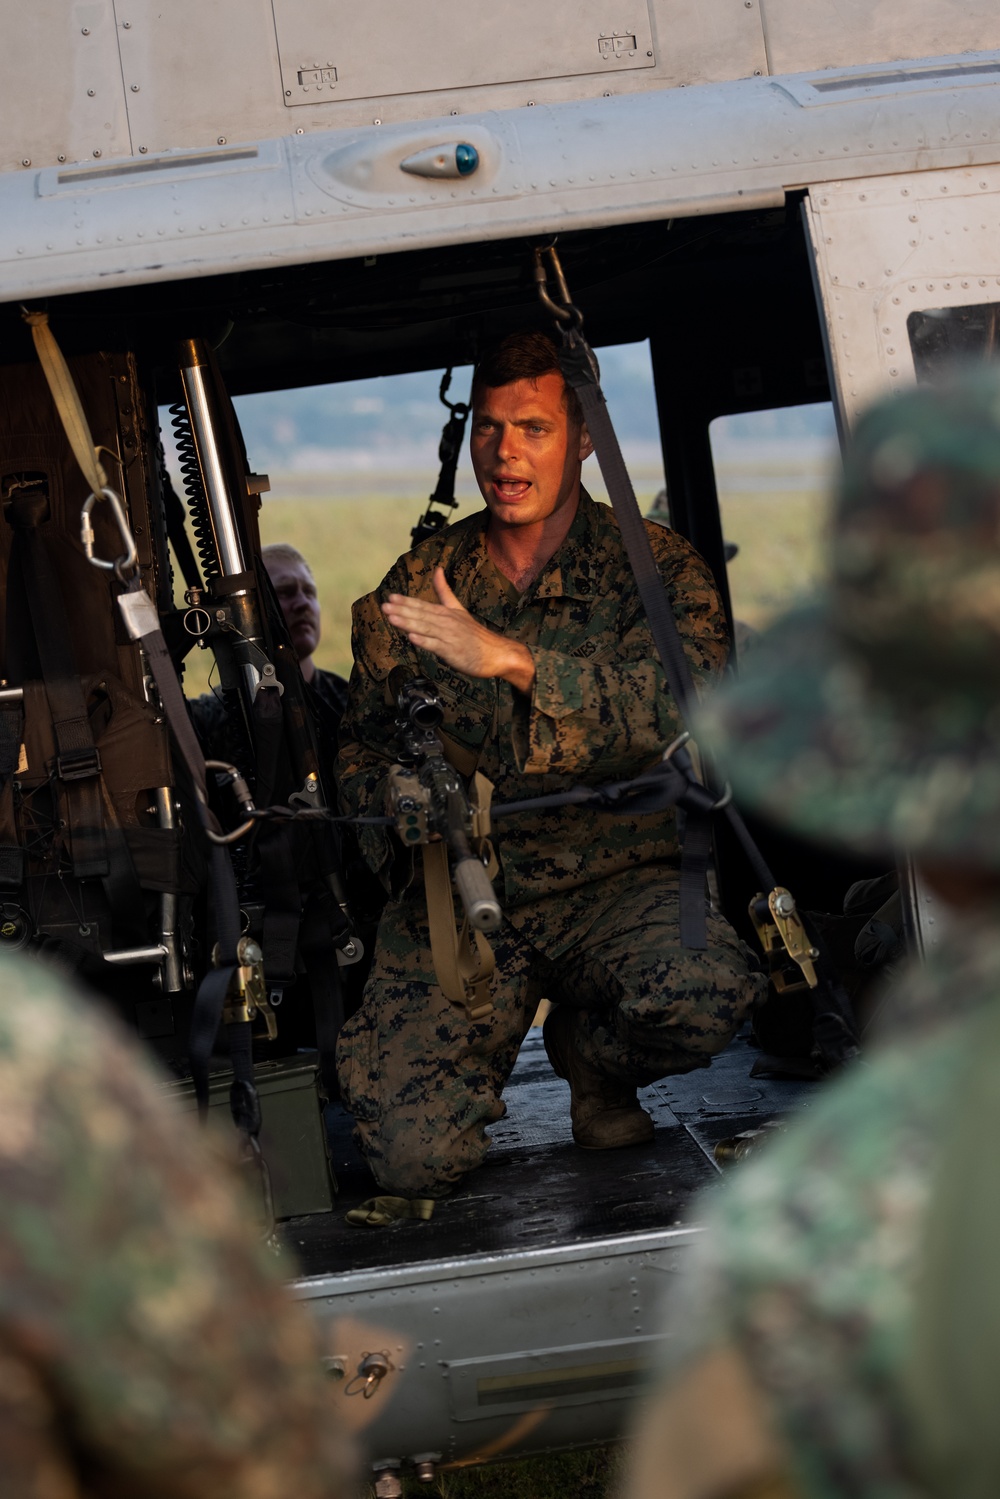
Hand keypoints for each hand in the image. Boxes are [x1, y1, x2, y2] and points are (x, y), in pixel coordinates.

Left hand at [382, 568, 535, 692]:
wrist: (496, 653)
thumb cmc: (474, 634)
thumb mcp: (458, 608)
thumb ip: (444, 591)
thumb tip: (437, 569)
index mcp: (446, 612)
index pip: (423, 605)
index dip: (406, 601)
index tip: (391, 596)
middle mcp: (446, 622)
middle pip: (421, 615)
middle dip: (402, 610)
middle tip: (384, 605)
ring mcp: (449, 636)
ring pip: (425, 628)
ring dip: (408, 622)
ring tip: (391, 618)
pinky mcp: (452, 651)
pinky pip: (436, 645)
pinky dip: (424, 641)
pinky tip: (412, 638)